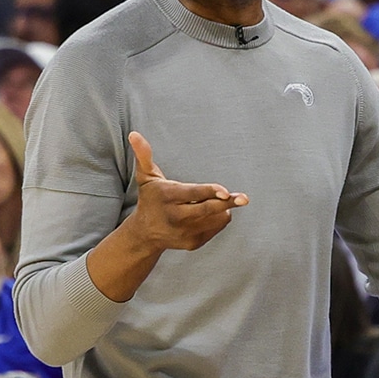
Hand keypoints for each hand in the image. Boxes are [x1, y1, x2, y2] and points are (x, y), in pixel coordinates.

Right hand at [126, 131, 247, 253]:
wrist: (145, 233)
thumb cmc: (150, 198)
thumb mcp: (146, 177)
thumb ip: (144, 155)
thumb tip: (134, 134)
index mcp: (167, 197)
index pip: (192, 194)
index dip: (210, 192)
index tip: (226, 191)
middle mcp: (175, 217)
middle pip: (206, 210)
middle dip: (226, 203)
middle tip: (244, 198)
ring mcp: (184, 233)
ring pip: (214, 219)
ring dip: (223, 208)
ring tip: (222, 200)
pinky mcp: (192, 243)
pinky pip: (216, 228)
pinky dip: (219, 218)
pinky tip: (211, 213)